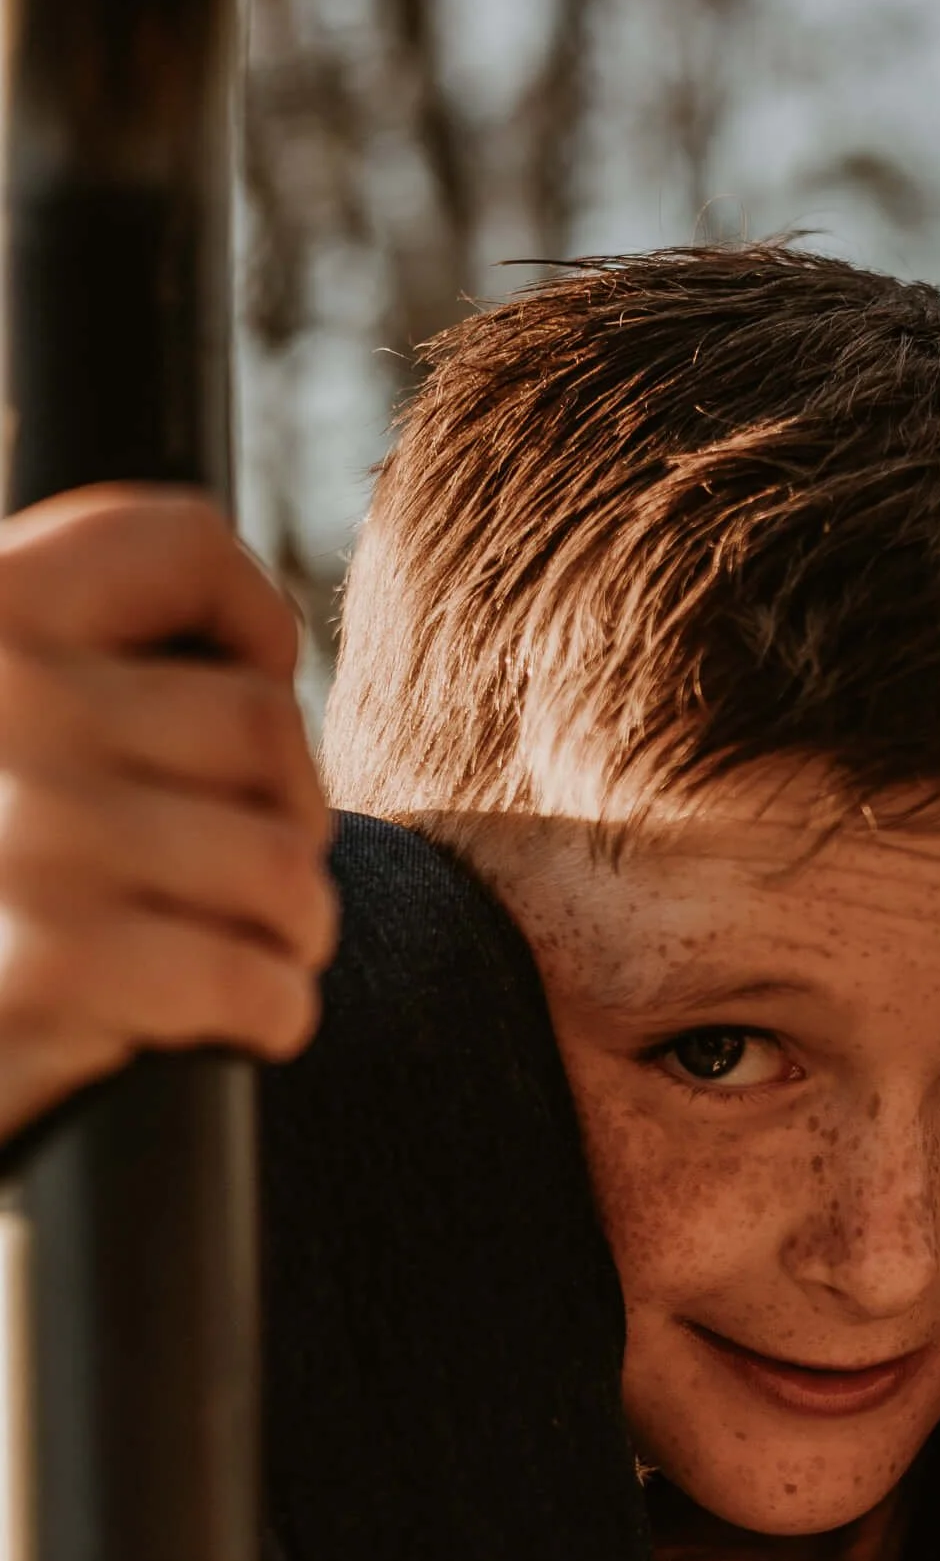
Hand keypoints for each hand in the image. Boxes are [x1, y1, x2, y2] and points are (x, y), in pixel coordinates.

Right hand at [0, 485, 335, 1143]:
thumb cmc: (1, 885)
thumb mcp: (12, 722)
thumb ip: (88, 659)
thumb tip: (261, 650)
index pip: (178, 542)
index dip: (250, 629)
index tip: (242, 692)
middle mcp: (0, 698)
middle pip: (260, 722)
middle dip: (285, 815)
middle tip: (241, 871)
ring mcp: (29, 832)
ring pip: (282, 859)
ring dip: (290, 925)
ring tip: (240, 945)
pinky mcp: (57, 965)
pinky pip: (255, 979)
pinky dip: (271, 1012)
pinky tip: (234, 1017)